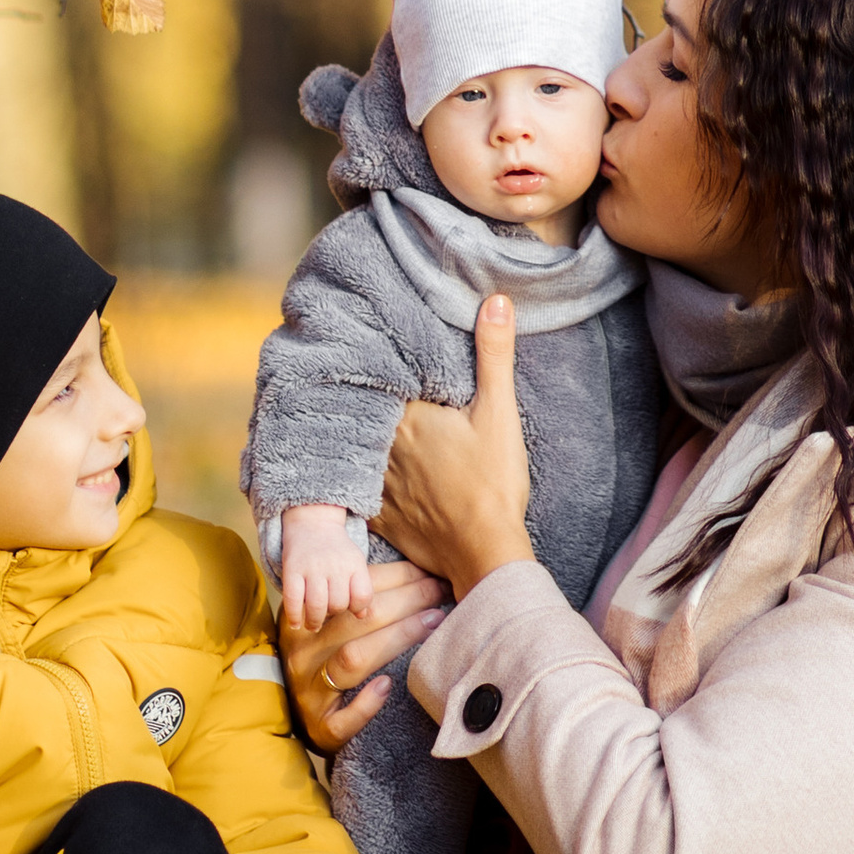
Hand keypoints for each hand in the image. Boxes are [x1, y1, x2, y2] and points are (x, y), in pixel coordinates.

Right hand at [279, 557, 450, 753]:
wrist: (292, 714)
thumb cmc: (323, 658)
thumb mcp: (327, 625)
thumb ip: (358, 602)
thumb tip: (419, 573)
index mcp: (304, 619)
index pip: (352, 591)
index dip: (394, 578)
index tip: (427, 571)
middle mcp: (302, 652)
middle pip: (356, 620)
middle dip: (405, 601)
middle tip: (439, 590)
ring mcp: (309, 691)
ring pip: (354, 658)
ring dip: (397, 637)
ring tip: (432, 622)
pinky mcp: (321, 728)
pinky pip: (343, 718)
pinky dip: (366, 703)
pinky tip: (388, 686)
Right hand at [281, 505, 375, 628]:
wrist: (313, 520)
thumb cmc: (336, 550)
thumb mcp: (354, 563)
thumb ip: (360, 589)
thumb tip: (361, 617)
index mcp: (354, 563)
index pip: (363, 596)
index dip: (357, 608)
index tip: (349, 608)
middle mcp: (334, 564)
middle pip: (338, 604)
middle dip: (333, 612)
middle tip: (327, 611)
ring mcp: (312, 566)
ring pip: (317, 606)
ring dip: (314, 621)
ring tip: (313, 624)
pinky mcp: (292, 568)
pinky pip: (292, 599)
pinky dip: (294, 616)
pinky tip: (296, 624)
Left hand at [377, 293, 535, 598]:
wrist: (485, 553)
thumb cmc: (493, 482)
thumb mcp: (499, 411)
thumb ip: (494, 354)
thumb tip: (497, 300)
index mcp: (408, 417)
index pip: (380, 382)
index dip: (377, 367)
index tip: (369, 347)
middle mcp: (384, 448)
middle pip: (367, 414)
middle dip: (367, 399)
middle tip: (357, 378)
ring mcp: (379, 485)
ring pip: (360, 451)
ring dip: (361, 438)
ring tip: (355, 421)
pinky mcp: (382, 518)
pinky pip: (358, 492)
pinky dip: (357, 480)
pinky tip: (357, 473)